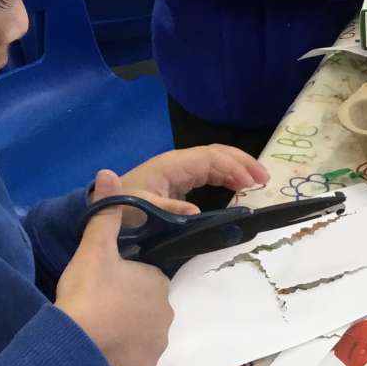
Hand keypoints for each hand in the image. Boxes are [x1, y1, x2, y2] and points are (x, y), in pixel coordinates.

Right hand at [58, 171, 173, 365]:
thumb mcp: (94, 249)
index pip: (144, 279)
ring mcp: (158, 344)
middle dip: (126, 308)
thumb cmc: (89, 292)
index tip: (102, 286)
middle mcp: (166, 313)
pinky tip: (103, 351)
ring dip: (125, 333)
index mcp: (157, 282)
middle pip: (145, 307)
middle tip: (98, 308)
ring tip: (98, 330)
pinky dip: (123, 357)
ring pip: (142, 334)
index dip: (123, 282)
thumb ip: (105, 213)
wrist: (76, 341)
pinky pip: (136, 360)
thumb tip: (107, 172)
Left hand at [100, 145, 268, 224]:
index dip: (234, 166)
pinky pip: (208, 174)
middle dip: (242, 162)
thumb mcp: (141, 209)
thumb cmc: (121, 208)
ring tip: (257, 183)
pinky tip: (238, 189)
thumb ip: (168, 208)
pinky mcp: (178, 182)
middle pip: (217, 155)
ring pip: (215, 163)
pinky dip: (226, 179)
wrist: (102, 209)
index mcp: (172, 165)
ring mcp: (179, 172)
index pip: (210, 157)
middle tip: (265, 179)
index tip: (252, 182)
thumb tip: (197, 210)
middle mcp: (178, 163)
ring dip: (237, 170)